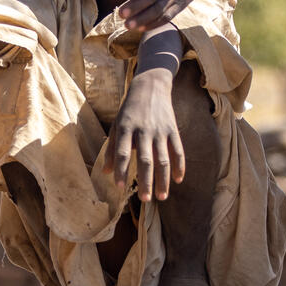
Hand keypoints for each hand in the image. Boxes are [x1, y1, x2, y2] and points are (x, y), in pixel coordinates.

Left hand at [109, 73, 184, 200]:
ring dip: (163, 180)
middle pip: (145, 160)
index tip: (120, 187)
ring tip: (161, 197)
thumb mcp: (116, 125)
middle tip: (145, 200)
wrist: (151, 86)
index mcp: (126, 128)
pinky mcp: (173, 129)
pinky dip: (179, 166)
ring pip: (163, 159)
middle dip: (146, 181)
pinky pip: (178, 151)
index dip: (121, 170)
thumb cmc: (129, 110)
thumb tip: (105, 173)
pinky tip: (178, 180)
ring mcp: (160, 130)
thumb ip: (111, 149)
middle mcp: (143, 130)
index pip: (122, 153)